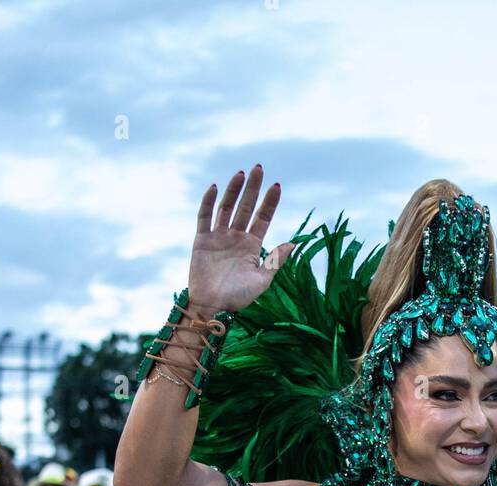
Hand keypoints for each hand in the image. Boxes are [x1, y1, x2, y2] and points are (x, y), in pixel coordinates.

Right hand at [188, 167, 293, 312]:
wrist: (213, 307)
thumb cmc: (239, 297)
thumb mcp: (262, 279)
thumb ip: (275, 260)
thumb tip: (294, 243)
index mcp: (252, 246)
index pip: (262, 218)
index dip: (270, 202)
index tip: (277, 186)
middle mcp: (236, 237)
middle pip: (246, 207)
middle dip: (253, 188)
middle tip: (259, 168)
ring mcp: (218, 237)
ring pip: (227, 208)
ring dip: (233, 190)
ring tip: (241, 174)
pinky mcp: (202, 240)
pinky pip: (204, 217)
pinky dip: (209, 202)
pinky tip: (215, 187)